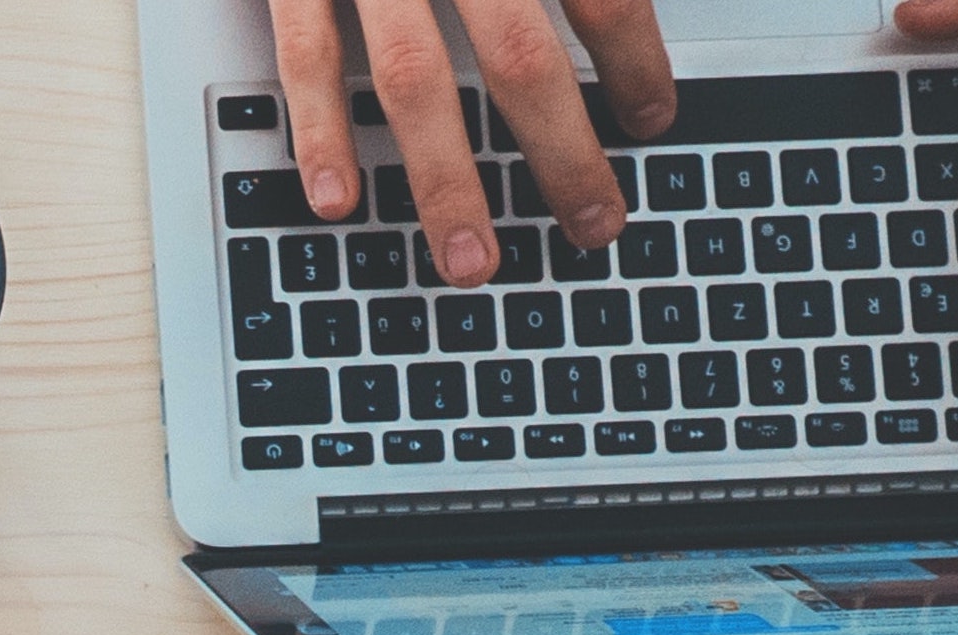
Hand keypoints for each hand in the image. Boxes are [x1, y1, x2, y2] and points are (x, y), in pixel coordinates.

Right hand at [270, 0, 681, 282]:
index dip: (633, 61)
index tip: (653, 115)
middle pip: (519, 55)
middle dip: (563, 153)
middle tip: (595, 222)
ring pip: (413, 79)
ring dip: (445, 179)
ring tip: (472, 259)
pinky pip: (303, 53)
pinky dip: (320, 130)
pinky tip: (341, 197)